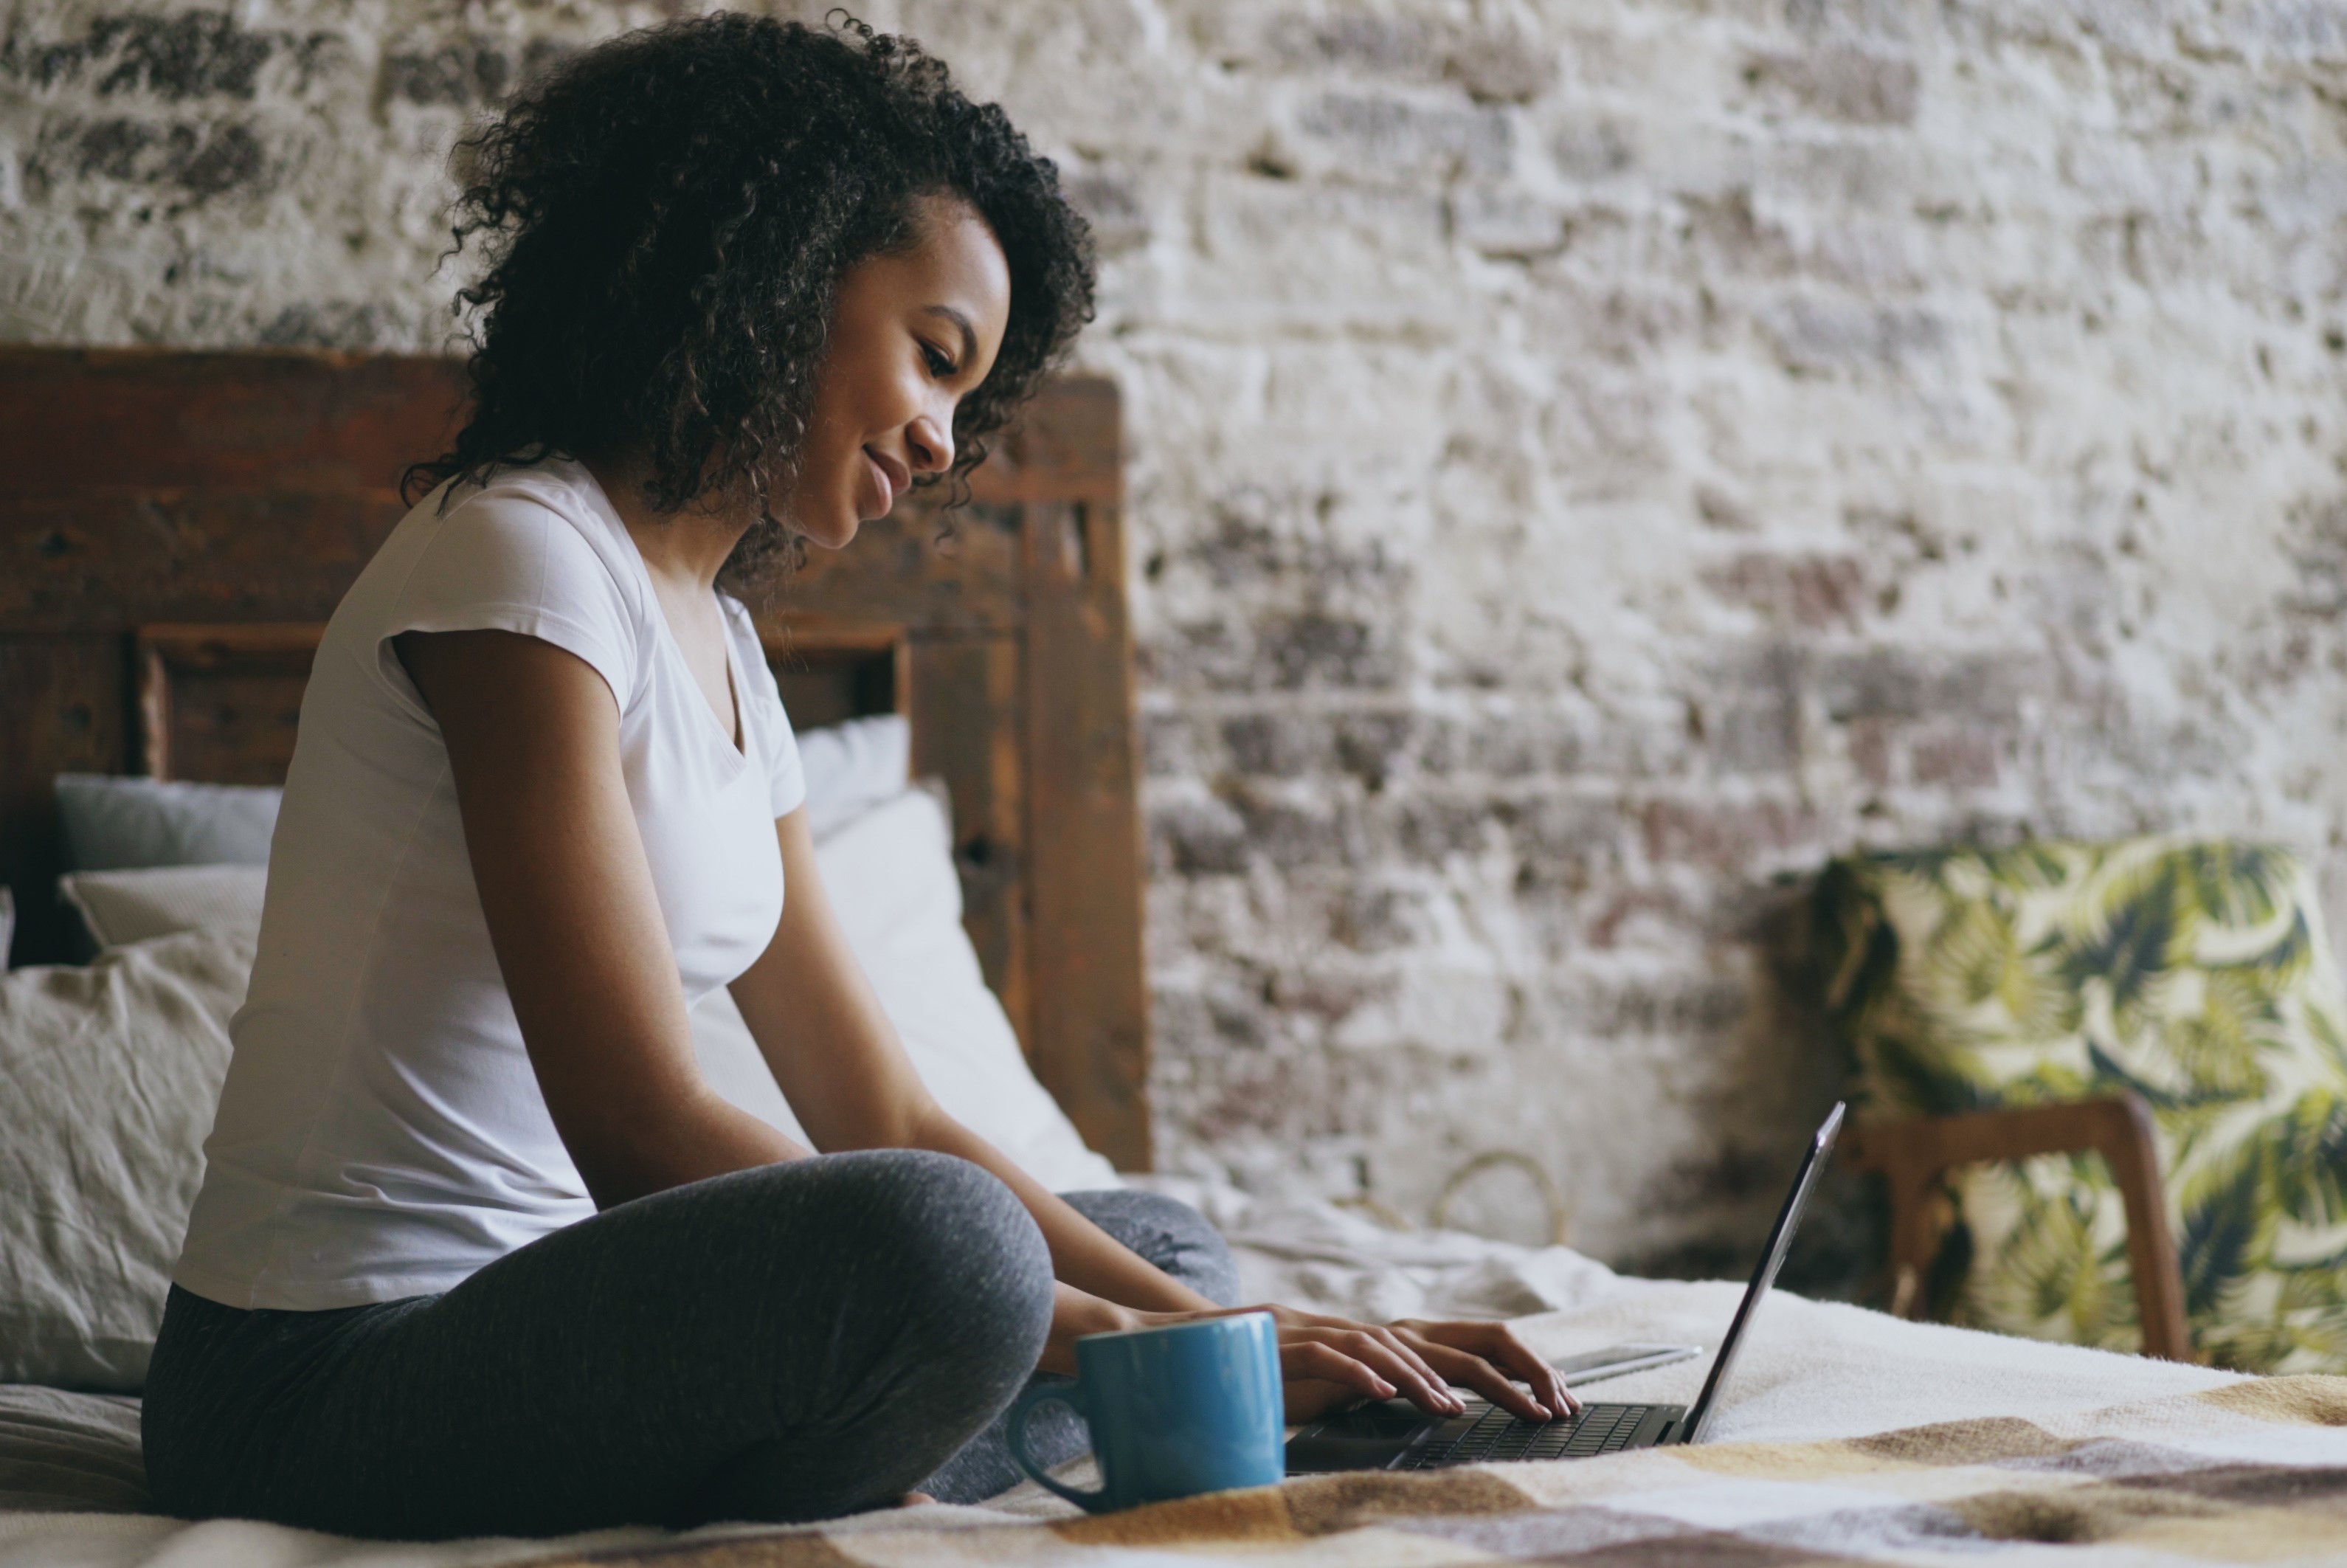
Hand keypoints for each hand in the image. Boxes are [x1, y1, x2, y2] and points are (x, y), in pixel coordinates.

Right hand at [1190, 1305, 1578, 1425]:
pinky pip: (1337, 1358)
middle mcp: (1384, 1335)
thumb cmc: (1304, 1375)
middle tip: (1544, 1411)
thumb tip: (1449, 1408)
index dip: (1520, 1371)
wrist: (1231, 1348)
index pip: (1477, 1348)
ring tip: (1453, 1412)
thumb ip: (1401, 1389)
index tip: (1556, 1405)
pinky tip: (1383, 1393)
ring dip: (1430, 1382)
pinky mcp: (1302, 1350)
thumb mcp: (1364, 1387)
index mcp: (1405, 1343)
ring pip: (1399, 1352)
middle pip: (1459, 1345)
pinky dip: (1361, 1373)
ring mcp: (1343, 1337)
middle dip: (1508, 1376)